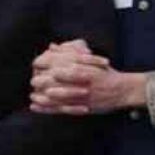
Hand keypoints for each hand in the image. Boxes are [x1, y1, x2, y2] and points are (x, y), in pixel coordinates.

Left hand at [29, 40, 146, 115]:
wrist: (122, 90)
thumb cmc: (105, 74)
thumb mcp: (89, 59)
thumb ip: (69, 52)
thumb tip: (51, 46)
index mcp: (80, 66)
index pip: (55, 63)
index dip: (42, 64)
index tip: (36, 65)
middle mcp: (78, 80)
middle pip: (51, 79)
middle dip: (39, 80)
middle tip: (34, 80)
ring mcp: (79, 94)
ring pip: (53, 96)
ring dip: (40, 96)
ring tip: (32, 96)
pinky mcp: (79, 107)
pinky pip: (58, 108)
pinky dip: (45, 108)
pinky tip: (34, 106)